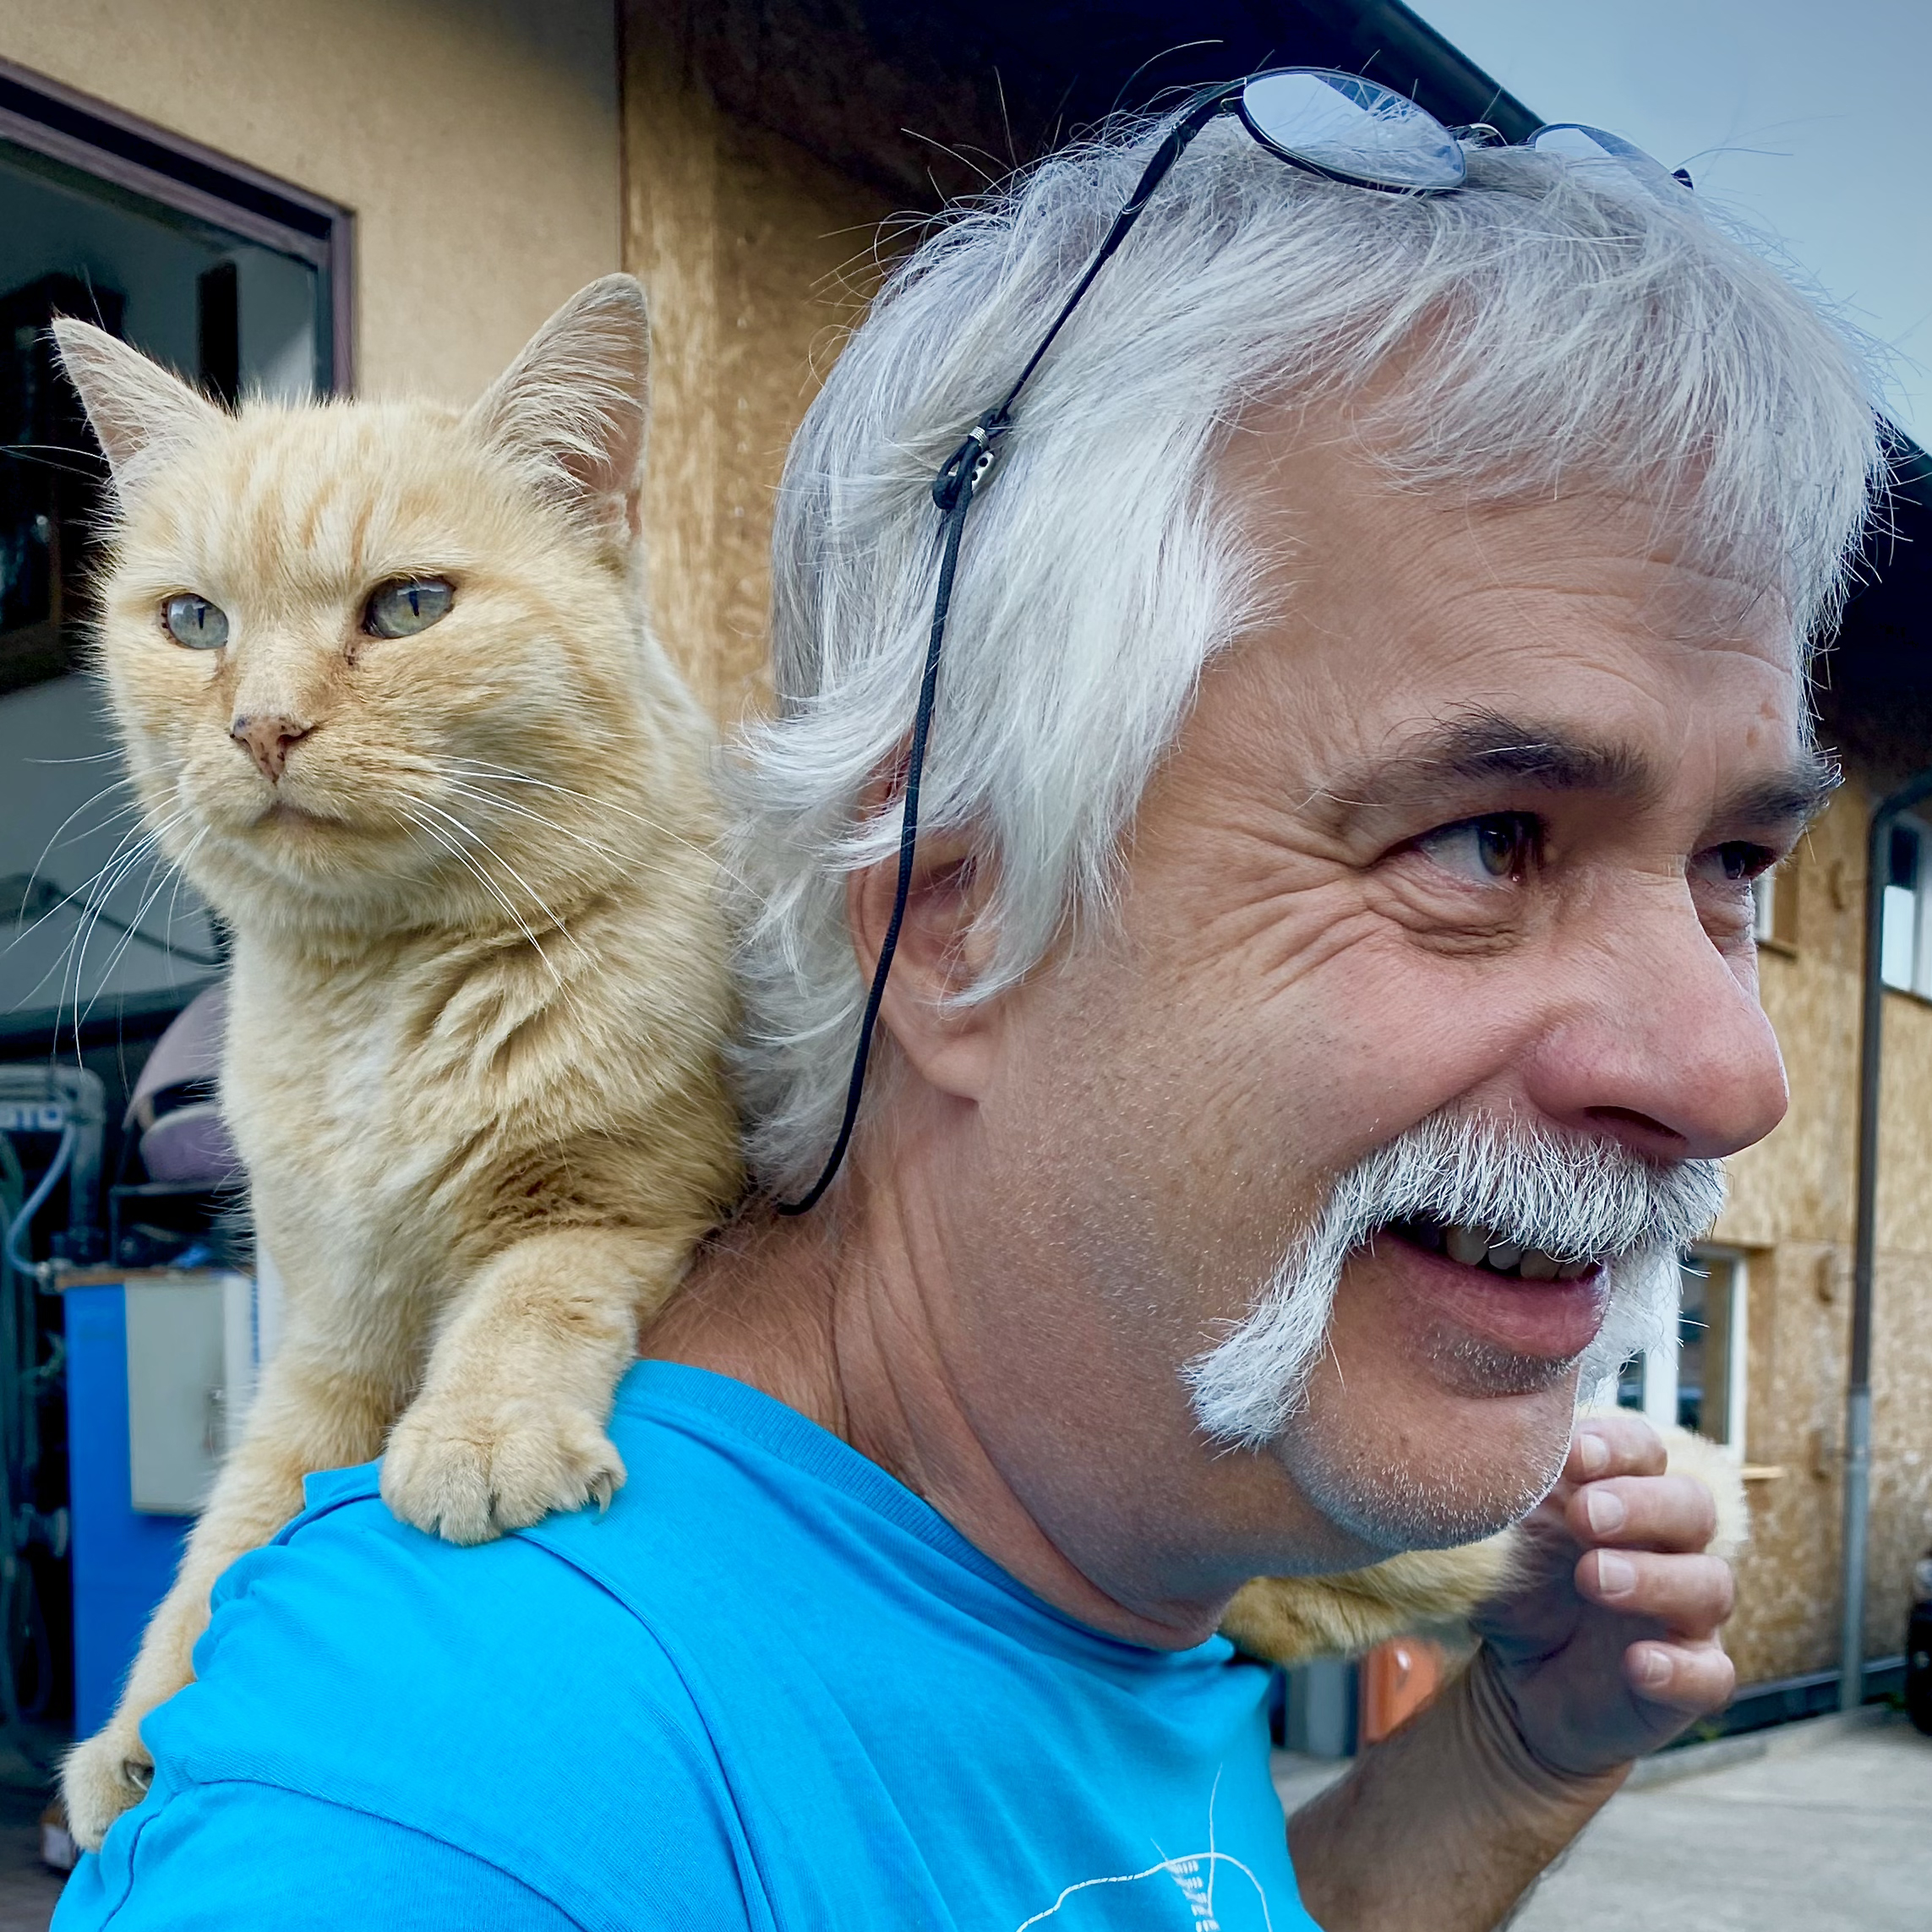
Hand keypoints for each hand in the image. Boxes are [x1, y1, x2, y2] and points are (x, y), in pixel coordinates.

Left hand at [1468, 1408, 1735, 1778]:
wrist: (1518, 1686)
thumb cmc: (1521, 1588)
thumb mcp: (1504, 1537)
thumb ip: (1504, 1493)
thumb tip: (1472, 1445)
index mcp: (1624, 1497)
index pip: (1645, 1451)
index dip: (1618, 1447)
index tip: (1573, 1454)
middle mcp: (1667, 1548)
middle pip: (1692, 1506)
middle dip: (1642, 1504)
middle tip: (1584, 1514)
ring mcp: (1687, 1616)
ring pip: (1710, 1584)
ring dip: (1655, 1578)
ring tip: (1592, 1578)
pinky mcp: (1688, 1681)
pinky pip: (1711, 1675)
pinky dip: (1680, 1670)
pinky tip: (1637, 1664)